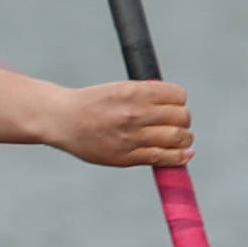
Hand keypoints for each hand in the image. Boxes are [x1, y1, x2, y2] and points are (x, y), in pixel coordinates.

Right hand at [44, 79, 190, 166]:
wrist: (62, 120)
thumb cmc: (92, 103)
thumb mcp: (119, 88)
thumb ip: (146, 94)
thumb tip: (175, 103)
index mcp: (134, 92)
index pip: (177, 96)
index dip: (178, 102)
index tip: (173, 107)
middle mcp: (135, 113)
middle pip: (181, 117)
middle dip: (183, 121)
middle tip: (177, 124)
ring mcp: (132, 136)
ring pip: (177, 138)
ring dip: (185, 139)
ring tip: (181, 140)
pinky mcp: (127, 157)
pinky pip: (163, 158)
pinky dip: (179, 157)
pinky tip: (184, 155)